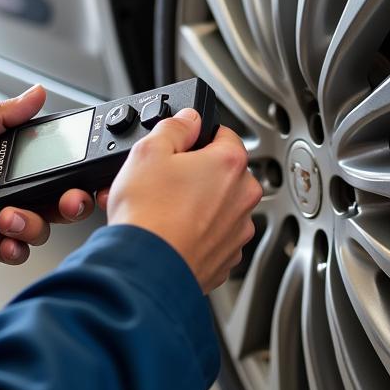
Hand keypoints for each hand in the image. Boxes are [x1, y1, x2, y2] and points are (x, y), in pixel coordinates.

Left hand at [0, 86, 95, 264]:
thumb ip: (1, 116)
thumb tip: (36, 93)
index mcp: (0, 156)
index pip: (48, 161)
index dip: (71, 169)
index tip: (86, 173)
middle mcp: (1, 186)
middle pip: (52, 198)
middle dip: (67, 202)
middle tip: (69, 201)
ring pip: (36, 227)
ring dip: (32, 224)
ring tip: (8, 217)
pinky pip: (12, 251)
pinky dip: (16, 248)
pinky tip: (6, 240)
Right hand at [105, 109, 261, 292]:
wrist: (146, 270)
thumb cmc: (148, 215)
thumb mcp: (148, 151)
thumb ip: (174, 126)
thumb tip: (188, 119)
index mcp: (230, 163)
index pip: (223, 134)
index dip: (196, 138)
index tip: (178, 149)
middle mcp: (243, 197)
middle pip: (221, 173)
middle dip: (193, 174)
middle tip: (160, 182)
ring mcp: (237, 231)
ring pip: (217, 207)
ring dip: (193, 205)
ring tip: (157, 210)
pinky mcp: (226, 259)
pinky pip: (212, 237)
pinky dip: (194, 234)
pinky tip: (167, 233)